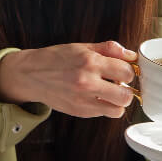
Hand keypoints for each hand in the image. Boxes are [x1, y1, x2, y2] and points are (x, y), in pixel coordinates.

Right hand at [0, 41, 137, 117]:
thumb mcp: (82, 47)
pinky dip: (103, 106)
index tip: (123, 71)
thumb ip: (109, 49)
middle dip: (126, 89)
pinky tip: (94, 97)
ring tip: (109, 93)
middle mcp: (87, 83)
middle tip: (119, 84)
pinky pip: (102, 113)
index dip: (129, 71)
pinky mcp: (78, 111)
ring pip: (117, 110)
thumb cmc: (56, 59)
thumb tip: (131, 55)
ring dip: (117, 102)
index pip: (127, 72)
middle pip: (126, 96)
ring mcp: (82, 100)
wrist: (30, 75)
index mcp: (90, 62)